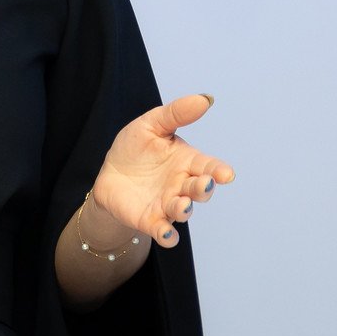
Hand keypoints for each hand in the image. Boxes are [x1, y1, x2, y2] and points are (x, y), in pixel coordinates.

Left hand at [90, 93, 232, 246]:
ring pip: (182, 211)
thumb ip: (176, 114)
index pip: (208, 166)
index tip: (226, 174)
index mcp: (186, 161)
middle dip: (202, 189)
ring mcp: (167, 204)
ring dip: (183, 210)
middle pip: (198, 190)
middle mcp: (182, 185)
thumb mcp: (151, 125)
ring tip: (180, 205)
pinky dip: (167, 236)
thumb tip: (204, 99)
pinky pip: (164, 232)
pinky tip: (166, 235)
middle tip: (202, 185)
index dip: (218, 170)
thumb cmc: (135, 148)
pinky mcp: (150, 221)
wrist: (110, 174)